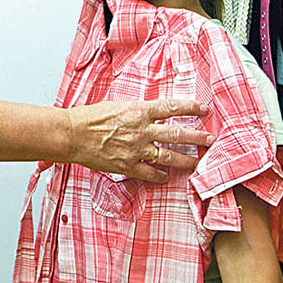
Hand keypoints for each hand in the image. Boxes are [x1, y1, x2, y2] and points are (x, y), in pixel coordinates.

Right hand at [67, 99, 211, 182]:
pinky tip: (167, 178)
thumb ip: (136, 110)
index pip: (172, 107)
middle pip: (177, 134)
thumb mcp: (117, 105)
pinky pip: (150, 173)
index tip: (204, 109)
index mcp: (139, 111)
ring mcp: (136, 150)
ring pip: (169, 156)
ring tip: (198, 162)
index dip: (190, 108)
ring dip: (186, 160)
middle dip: (197, 137)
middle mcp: (142, 130)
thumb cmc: (90, 117)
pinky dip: (161, 176)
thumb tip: (151, 112)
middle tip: (210, 139)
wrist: (73, 134)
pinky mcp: (128, 165)